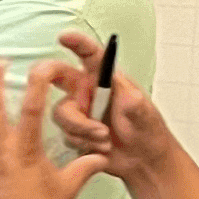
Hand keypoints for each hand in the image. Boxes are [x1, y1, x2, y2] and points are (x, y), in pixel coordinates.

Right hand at [44, 30, 177, 184]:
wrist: (143, 161)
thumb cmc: (148, 131)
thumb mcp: (146, 116)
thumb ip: (136, 106)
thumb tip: (130, 97)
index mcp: (105, 79)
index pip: (89, 55)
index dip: (76, 43)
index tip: (64, 37)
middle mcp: (88, 91)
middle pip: (58, 77)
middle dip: (51, 80)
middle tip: (55, 87)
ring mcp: (79, 112)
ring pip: (62, 113)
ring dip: (83, 129)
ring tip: (105, 138)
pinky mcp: (74, 132)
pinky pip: (66, 134)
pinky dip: (83, 143)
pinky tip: (101, 148)